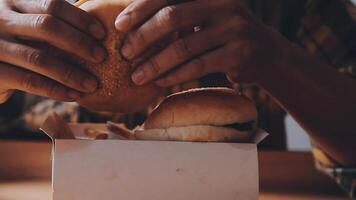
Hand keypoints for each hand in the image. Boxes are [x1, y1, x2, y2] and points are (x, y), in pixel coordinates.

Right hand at [0, 0, 106, 102]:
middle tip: (102, 56)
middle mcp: (2, 20)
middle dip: (79, 42)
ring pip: (39, 58)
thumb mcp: (26, 27)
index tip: (102, 34)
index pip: (52, 5)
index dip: (80, 19)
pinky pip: (30, 82)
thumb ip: (50, 26)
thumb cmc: (13, 46)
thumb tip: (97, 35)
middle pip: (47, 27)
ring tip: (92, 84)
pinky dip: (55, 90)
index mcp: (14, 4)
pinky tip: (73, 95)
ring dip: (71, 73)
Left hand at [115, 0, 295, 86]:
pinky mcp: (238, 54)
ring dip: (156, 64)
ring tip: (137, 76)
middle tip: (125, 54)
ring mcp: (233, 28)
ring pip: (184, 47)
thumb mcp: (206, 16)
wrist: (268, 53)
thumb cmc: (225, 35)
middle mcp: (222, 4)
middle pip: (173, 17)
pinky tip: (160, 82)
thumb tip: (135, 25)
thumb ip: (180, 14)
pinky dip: (175, 75)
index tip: (119, 25)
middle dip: (144, 37)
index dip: (140, 8)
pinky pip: (198, 66)